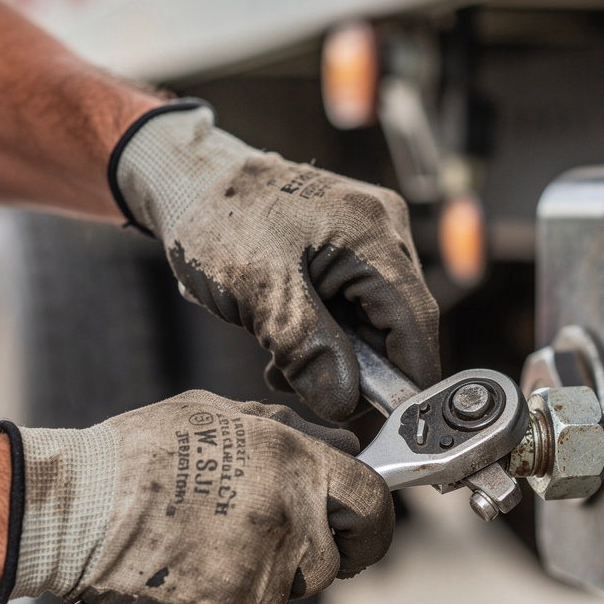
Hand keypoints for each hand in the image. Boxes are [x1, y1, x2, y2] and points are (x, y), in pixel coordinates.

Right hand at [5, 392, 393, 603]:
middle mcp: (289, 516)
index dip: (376, 521)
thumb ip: (291, 431)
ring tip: (209, 544)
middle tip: (272, 541)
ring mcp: (261, 567)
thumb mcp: (221, 413)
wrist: (77, 507)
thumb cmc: (142, 451)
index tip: (365, 531)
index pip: (373, 501)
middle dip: (316, 557)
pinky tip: (187, 569)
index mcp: (294, 462)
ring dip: (263, 577)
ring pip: (289, 590)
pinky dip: (223, 603)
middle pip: (336, 559)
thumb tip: (344, 450)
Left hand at [111, 102, 440, 421]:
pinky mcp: (353, 248)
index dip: (409, 378)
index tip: (396, 423)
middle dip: (360, 370)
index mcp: (372, 232)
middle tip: (308, 391)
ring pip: (375, 321)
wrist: (189, 180)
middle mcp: (385, 230)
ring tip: (282, 364)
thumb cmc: (218, 221)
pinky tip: (286, 343)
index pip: (415, 321)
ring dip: (337, 356)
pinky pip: (355, 306)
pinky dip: (328, 335)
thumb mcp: (260, 294)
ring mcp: (371, 237)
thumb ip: (308, 351)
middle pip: (398, 324)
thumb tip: (345, 405)